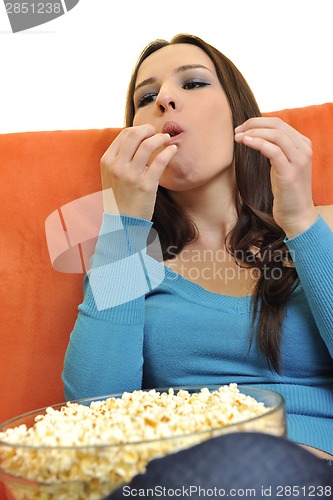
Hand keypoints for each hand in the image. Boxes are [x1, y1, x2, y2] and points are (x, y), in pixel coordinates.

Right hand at [100, 124, 176, 219]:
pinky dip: (169, 151)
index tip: (148, 132)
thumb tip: (137, 138)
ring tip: (167, 139)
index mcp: (107, 161)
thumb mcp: (111, 175)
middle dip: (149, 130)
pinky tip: (173, 149)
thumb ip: (120, 158)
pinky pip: (160, 161)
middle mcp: (117, 166)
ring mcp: (131, 176)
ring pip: (148, 145)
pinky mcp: (146, 185)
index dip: (139, 129)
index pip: (124, 134)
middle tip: (157, 132)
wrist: (122, 223)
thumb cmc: (120, 198)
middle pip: (135, 135)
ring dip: (160, 138)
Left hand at [234, 117, 317, 237]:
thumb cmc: (286, 192)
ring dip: (253, 132)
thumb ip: (276, 150)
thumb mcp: (282, 166)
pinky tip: (245, 142)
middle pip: (277, 125)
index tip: (241, 128)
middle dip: (253, 124)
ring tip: (237, 137)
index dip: (258, 122)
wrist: (297, 215)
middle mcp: (304, 149)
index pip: (279, 123)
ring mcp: (299, 161)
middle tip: (236, 130)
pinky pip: (273, 151)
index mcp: (303, 144)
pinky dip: (257, 143)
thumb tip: (255, 136)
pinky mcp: (290, 173)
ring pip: (275, 135)